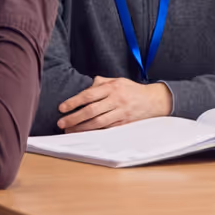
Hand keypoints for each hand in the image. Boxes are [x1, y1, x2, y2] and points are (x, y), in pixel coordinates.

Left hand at [57, 76, 172, 131]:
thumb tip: (87, 87)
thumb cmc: (132, 90)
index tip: (62, 108)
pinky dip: (93, 132)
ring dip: (81, 128)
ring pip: (98, 122)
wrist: (153, 100)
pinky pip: (106, 129)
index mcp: (113, 87)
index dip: (74, 102)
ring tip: (69, 130)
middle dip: (74, 118)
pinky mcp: (124, 123)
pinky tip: (84, 133)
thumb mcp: (118, 80)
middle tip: (61, 123)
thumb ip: (101, 83)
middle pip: (91, 110)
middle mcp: (116, 100)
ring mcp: (120, 113)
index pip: (89, 95)